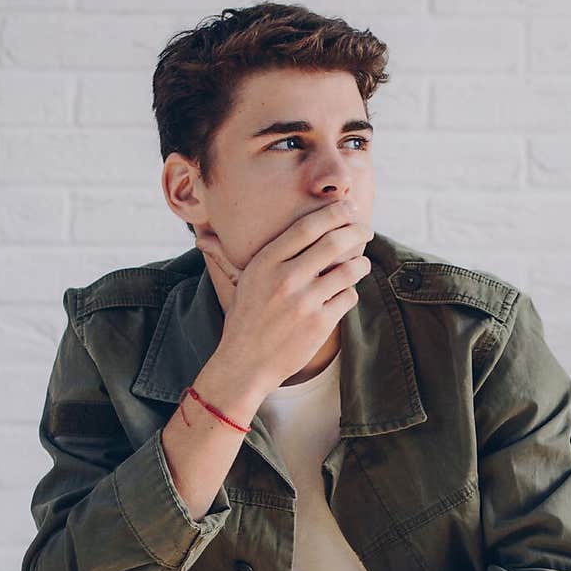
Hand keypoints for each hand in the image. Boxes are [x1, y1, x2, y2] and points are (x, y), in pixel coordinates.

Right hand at [194, 199, 373, 393]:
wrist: (245, 363)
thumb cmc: (245, 319)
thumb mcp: (242, 281)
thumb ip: (247, 255)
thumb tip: (205, 237)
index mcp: (266, 263)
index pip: (307, 227)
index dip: (334, 213)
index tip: (348, 207)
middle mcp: (286, 279)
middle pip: (334, 242)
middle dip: (356, 231)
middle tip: (365, 229)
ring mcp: (304, 302)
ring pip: (348, 270)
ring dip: (360, 263)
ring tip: (360, 263)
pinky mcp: (320, 324)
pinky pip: (348, 297)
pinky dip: (350, 293)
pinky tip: (344, 293)